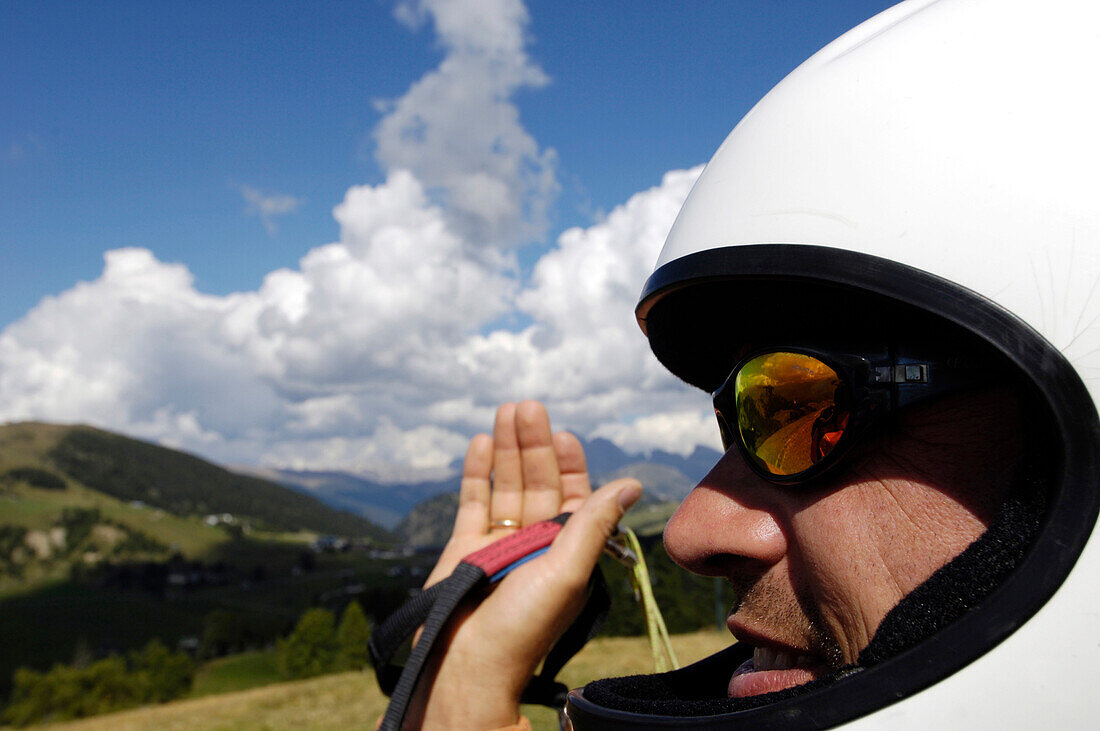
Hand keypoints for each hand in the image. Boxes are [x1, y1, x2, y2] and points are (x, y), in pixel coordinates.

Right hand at [408, 401, 641, 728]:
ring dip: (506, 449)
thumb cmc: (522, 626)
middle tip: (528, 406)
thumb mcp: (567, 571)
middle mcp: (534, 543)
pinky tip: (482, 443)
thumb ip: (593, 523)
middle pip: (534, 483)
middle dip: (532, 444)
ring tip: (505, 411)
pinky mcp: (464, 547)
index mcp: (565, 551)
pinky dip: (477, 472)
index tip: (563, 434)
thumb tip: (632, 484)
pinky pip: (473, 501)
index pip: (570, 495)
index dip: (567, 463)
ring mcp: (498, 544)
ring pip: (504, 486)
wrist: (466, 664)